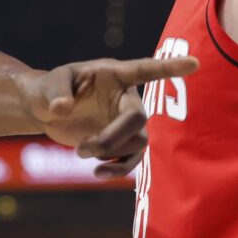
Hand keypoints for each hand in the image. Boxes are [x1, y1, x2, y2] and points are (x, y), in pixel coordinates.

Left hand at [28, 56, 198, 176]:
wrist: (43, 111)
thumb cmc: (46, 90)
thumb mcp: (46, 87)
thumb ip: (55, 94)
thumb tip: (62, 108)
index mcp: (113, 75)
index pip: (145, 70)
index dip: (170, 68)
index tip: (194, 64)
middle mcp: (125, 97)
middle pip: (138, 120)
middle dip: (114, 138)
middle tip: (85, 149)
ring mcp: (124, 120)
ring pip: (138, 143)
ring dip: (110, 153)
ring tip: (81, 153)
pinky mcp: (120, 141)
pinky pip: (131, 158)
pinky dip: (118, 169)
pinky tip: (99, 173)